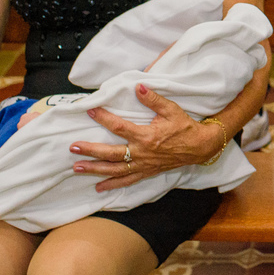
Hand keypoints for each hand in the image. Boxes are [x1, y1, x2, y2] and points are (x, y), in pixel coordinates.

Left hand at [72, 84, 224, 191]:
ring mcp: (143, 164)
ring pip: (115, 169)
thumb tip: (139, 87)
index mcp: (146, 136)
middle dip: (90, 151)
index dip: (103, 118)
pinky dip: (112, 185)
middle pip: (111, 153)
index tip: (90, 111)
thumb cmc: (185, 127)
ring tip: (77, 168)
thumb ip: (154, 99)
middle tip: (73, 148)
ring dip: (95, 169)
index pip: (119, 127)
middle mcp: (142, 152)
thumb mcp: (171, 110)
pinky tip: (98, 187)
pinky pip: (127, 180)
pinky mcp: (147, 171)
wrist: (200, 146)